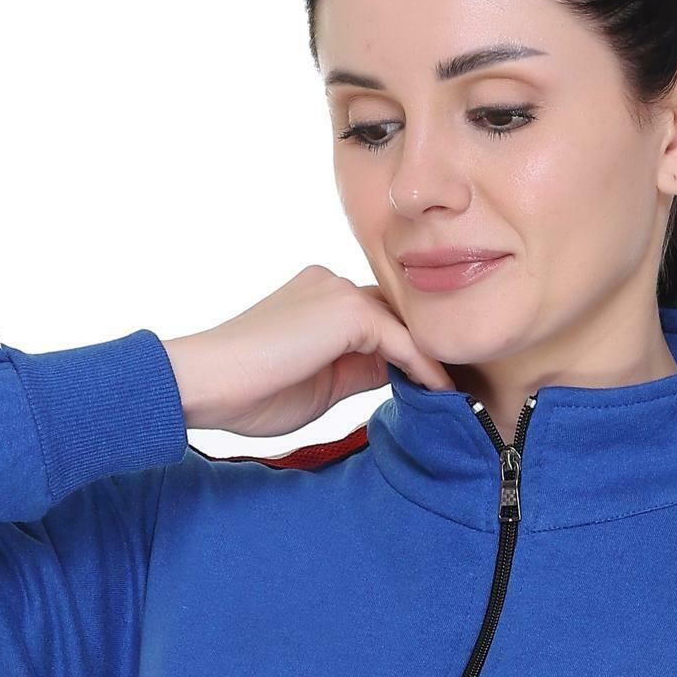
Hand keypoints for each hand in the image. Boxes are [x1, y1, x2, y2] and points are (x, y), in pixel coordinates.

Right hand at [161, 266, 454, 438]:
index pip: (378, 321)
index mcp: (320, 298)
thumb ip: (359, 371)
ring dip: (433, 358)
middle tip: (468, 386)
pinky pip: (400, 339)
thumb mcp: (320, 385)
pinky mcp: (345, 310)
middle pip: (396, 316)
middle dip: (429, 349)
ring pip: (402, 325)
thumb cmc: (250, 392)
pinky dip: (424, 367)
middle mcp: (331, 284)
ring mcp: (338, 292)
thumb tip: (400, 377)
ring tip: (466, 393)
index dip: (409, 352)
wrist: (207, 382)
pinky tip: (444, 393)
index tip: (442, 385)